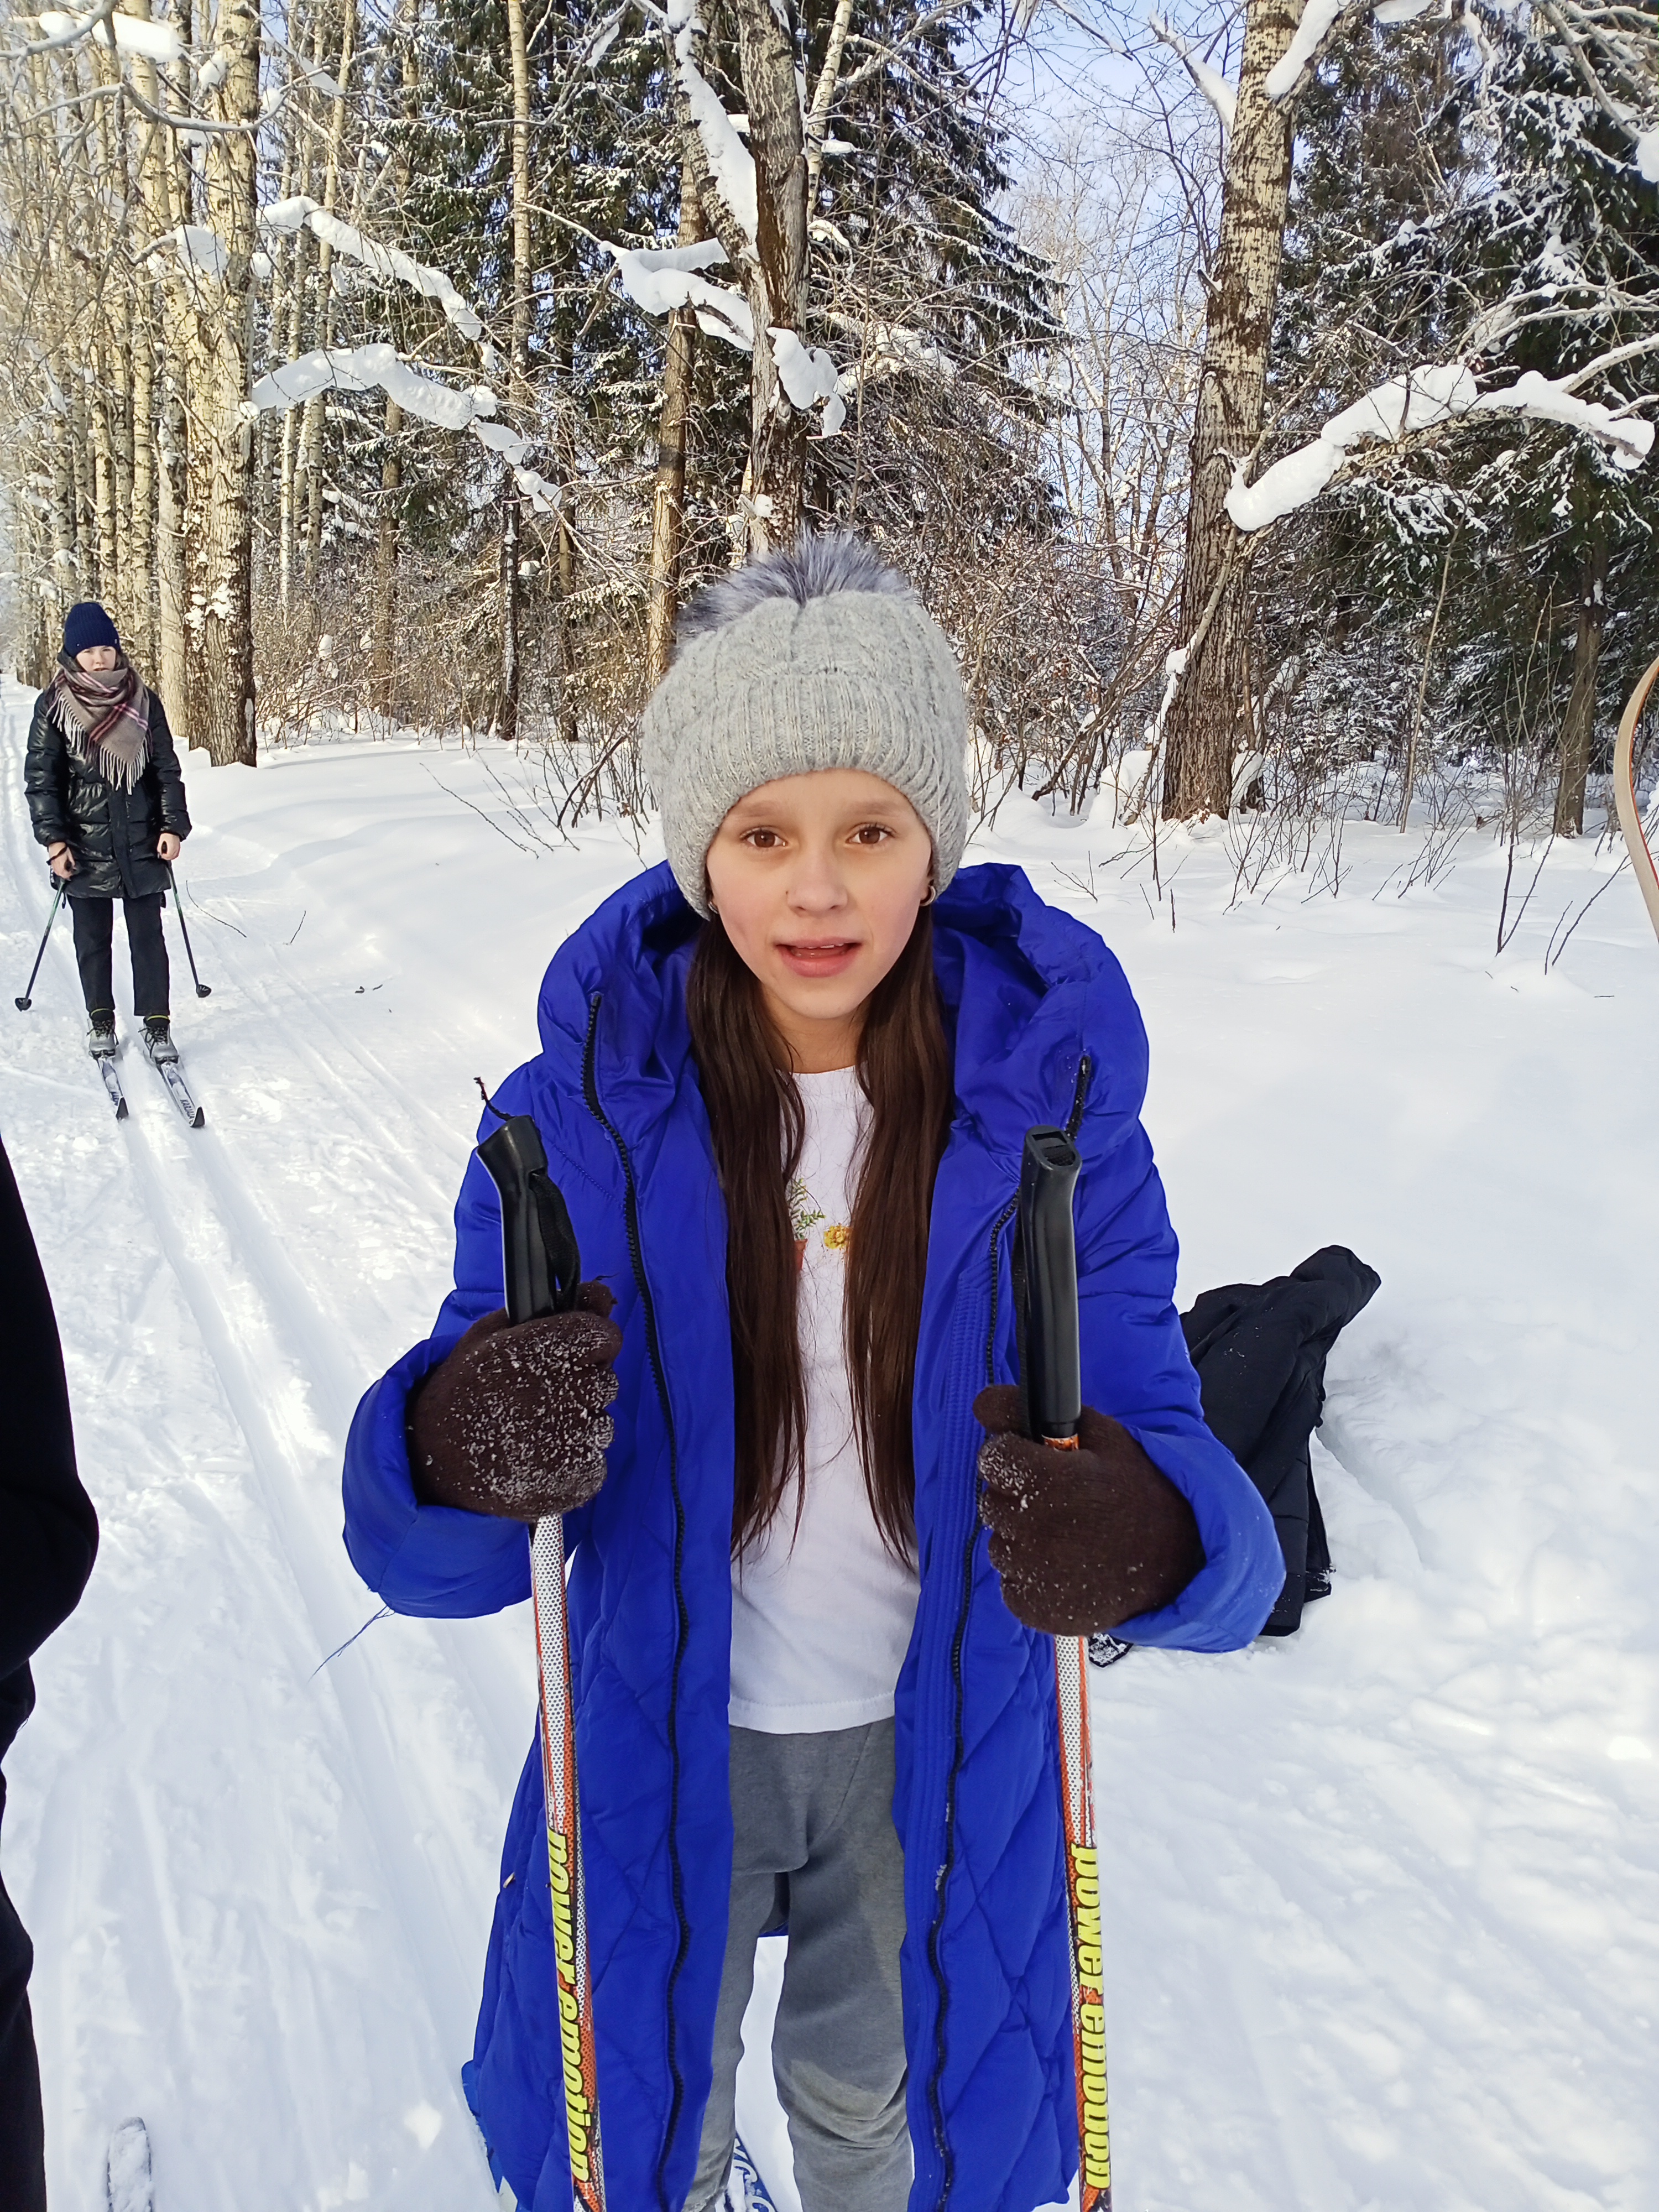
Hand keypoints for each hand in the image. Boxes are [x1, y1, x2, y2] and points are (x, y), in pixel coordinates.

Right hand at [48, 843, 74, 879]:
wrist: (55, 843)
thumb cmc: (63, 848)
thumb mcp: (70, 854)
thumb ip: (72, 862)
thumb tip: (74, 867)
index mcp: (61, 863)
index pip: (64, 873)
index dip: (68, 875)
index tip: (72, 873)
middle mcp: (56, 865)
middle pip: (60, 874)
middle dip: (65, 875)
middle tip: (69, 874)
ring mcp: (53, 864)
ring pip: (56, 872)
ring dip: (61, 874)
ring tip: (65, 872)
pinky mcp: (51, 862)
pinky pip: (54, 869)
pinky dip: (58, 871)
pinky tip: (61, 869)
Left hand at [157, 833, 181, 861]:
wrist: (172, 831)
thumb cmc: (166, 835)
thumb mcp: (161, 841)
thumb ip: (159, 848)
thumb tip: (159, 853)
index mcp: (171, 847)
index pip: (168, 855)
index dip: (164, 856)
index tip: (161, 854)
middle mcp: (176, 849)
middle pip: (171, 857)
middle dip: (166, 857)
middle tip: (162, 855)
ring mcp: (178, 848)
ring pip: (174, 856)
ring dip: (170, 857)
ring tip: (166, 855)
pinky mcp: (179, 847)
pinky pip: (177, 854)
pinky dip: (173, 856)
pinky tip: (170, 854)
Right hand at [408, 1284, 621, 1521]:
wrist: (434, 1461)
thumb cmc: (467, 1389)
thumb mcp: (493, 1336)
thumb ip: (554, 1310)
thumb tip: (603, 1293)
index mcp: (535, 1352)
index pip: (603, 1336)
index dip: (590, 1341)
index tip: (571, 1351)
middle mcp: (559, 1395)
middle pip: (606, 1380)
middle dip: (581, 1384)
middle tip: (540, 1397)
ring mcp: (569, 1443)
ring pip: (602, 1423)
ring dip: (578, 1425)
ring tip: (533, 1431)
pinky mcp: (574, 1481)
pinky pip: (595, 1461)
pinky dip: (573, 1461)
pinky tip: (537, 1458)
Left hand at [974, 1385, 1205, 1634]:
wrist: (1178, 1561)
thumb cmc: (1138, 1490)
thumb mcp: (1101, 1436)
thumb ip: (1033, 1415)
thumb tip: (982, 1403)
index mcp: (1048, 1481)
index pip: (992, 1458)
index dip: (1013, 1456)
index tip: (1036, 1464)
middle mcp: (1033, 1528)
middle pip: (992, 1502)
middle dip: (1017, 1497)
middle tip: (1059, 1502)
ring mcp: (1033, 1574)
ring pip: (999, 1545)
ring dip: (1023, 1539)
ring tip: (1067, 1539)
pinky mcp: (1036, 1609)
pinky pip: (1011, 1586)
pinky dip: (1030, 1579)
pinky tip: (1064, 1569)